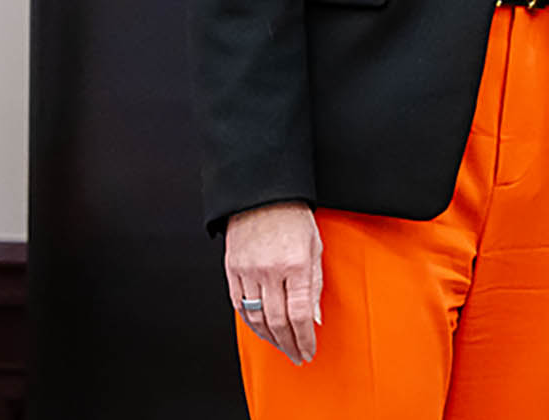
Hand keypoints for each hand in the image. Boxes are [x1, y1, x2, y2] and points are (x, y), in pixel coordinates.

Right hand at [224, 201, 322, 365]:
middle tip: (297, 356)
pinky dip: (250, 323)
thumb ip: (314, 285)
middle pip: (278, 321)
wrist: (263, 193)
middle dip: (289, 345)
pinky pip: (239, 305)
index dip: (304, 339)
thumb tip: (313, 319)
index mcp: (295, 264)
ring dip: (270, 339)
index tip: (308, 351)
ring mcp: (248, 271)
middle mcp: (270, 270)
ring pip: (256, 318)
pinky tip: (260, 330)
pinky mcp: (232, 270)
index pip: (299, 314)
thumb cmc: (293, 216)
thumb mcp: (315, 247)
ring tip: (281, 347)